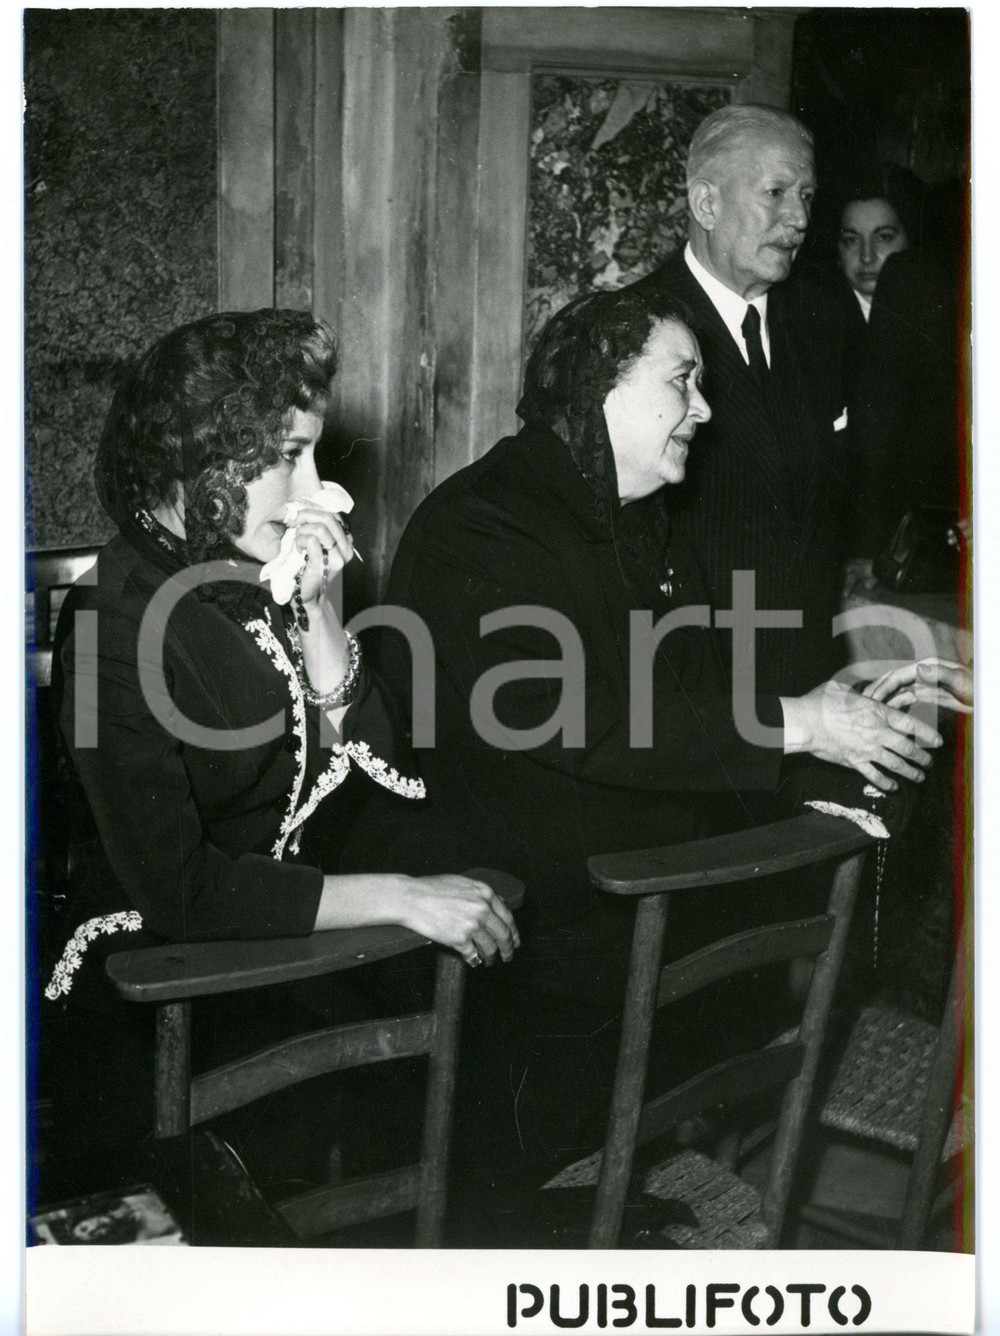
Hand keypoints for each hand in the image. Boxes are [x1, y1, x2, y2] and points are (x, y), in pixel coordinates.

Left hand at [284, 503, 354, 605]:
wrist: (308, 596)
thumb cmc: (308, 569)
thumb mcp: (317, 546)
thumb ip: (317, 529)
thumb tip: (302, 510)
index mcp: (346, 543)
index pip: (335, 516)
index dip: (315, 510)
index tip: (300, 515)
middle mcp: (346, 549)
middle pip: (329, 518)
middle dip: (307, 515)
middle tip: (293, 521)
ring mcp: (338, 557)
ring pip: (321, 528)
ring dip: (303, 530)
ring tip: (298, 540)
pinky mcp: (324, 564)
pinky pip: (312, 540)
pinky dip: (300, 541)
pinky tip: (298, 549)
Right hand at [398, 874, 519, 966]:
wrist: (411, 898)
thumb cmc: (432, 889)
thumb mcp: (462, 883)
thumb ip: (481, 894)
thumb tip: (497, 904)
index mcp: (485, 893)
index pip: (508, 917)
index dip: (513, 932)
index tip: (514, 941)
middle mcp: (482, 909)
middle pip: (504, 935)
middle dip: (508, 949)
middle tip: (507, 957)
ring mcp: (472, 925)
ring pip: (490, 948)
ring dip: (491, 957)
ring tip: (488, 961)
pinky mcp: (460, 940)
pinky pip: (473, 955)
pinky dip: (474, 960)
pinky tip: (472, 961)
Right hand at [782, 678, 942, 791]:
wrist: (804, 722)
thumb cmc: (820, 702)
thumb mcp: (841, 688)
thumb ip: (856, 692)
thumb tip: (858, 692)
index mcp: (877, 712)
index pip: (911, 725)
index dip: (928, 734)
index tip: (938, 740)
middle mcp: (877, 732)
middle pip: (908, 748)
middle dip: (922, 757)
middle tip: (929, 762)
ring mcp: (867, 749)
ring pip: (896, 764)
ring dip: (910, 772)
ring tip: (919, 777)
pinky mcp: (854, 761)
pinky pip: (874, 775)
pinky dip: (885, 783)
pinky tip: (892, 787)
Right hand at [863, 658, 972, 713]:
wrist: (990, 697)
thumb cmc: (981, 689)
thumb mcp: (963, 682)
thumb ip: (942, 674)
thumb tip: (919, 668)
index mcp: (927, 668)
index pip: (896, 677)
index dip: (880, 688)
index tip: (868, 700)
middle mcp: (922, 675)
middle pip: (892, 686)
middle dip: (877, 697)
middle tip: (862, 710)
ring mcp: (924, 686)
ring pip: (897, 698)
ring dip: (883, 705)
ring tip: (868, 716)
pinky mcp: (928, 697)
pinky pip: (906, 706)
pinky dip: (895, 712)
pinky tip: (887, 721)